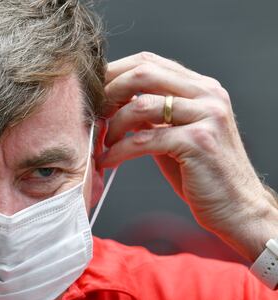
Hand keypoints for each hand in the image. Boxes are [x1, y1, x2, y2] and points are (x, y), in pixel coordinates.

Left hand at [99, 52, 277, 260]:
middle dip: (110, 92)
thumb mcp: (176, 133)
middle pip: (144, 73)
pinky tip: (107, 161)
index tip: (93, 92)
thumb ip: (153, 114)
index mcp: (201, 87)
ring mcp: (206, 116)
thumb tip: (115, 101)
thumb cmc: (201, 172)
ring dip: (113, 125)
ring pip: (141, 105)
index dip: (115, 73)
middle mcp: (207, 95)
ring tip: (102, 144)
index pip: (150, 61)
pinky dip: (118, 151)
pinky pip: (144, 139)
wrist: (236, 207)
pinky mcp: (198, 142)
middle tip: (93, 114)